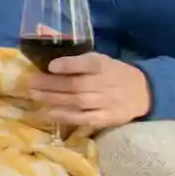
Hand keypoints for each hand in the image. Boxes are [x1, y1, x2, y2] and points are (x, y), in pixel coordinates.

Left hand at [28, 52, 151, 129]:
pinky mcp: (106, 118)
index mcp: (105, 65)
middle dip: (51, 84)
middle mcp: (106, 83)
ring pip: (77, 101)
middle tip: (31, 83)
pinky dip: (64, 116)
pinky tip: (48, 113)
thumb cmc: (113, 74)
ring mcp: (107, 102)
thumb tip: (46, 56)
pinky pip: (83, 118)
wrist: (143, 92)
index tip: (50, 66)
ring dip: (53, 99)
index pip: (88, 63)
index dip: (69, 65)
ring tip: (34, 95)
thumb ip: (78, 60)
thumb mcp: (101, 61)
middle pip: (77, 84)